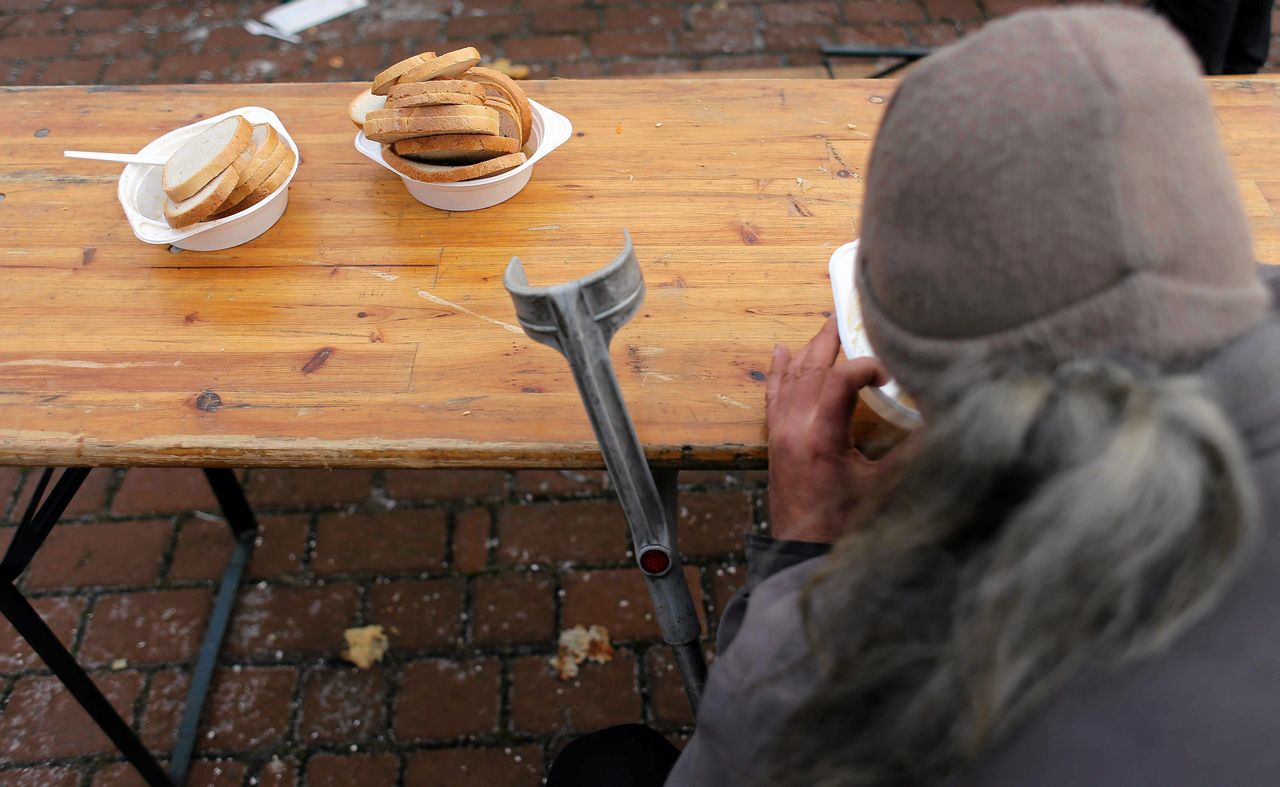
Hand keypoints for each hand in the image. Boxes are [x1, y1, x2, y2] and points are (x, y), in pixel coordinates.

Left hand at [765, 318, 900, 543]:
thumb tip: (944, 423)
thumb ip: (913, 453)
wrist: (802, 552)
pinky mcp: (774, 440)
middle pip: (811, 369)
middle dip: (831, 340)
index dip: (866, 366)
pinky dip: (778, 370)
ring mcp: (780, 433)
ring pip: (791, 378)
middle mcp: (795, 429)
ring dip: (809, 350)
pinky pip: (773, 395)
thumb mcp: (885, 488)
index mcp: (822, 438)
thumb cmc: (845, 524)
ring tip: (826, 326)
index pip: (840, 380)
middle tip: (847, 314)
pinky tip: (780, 350)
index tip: (888, 374)